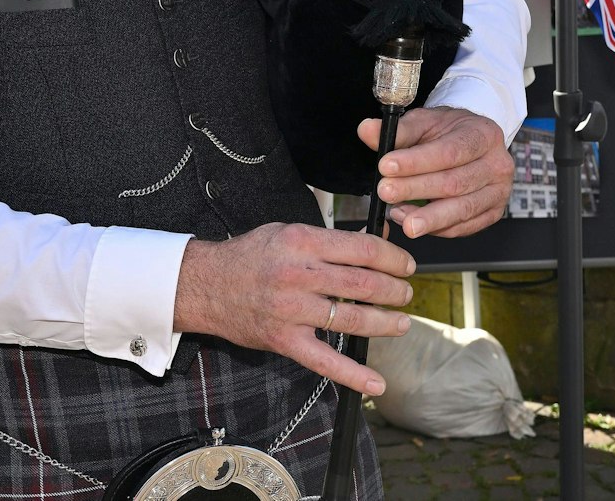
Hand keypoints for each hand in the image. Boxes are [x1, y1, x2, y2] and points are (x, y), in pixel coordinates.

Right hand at [173, 223, 413, 395]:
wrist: (206, 285)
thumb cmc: (251, 255)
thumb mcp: (288, 232)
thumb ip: (330, 239)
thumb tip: (375, 243)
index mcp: (302, 241)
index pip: (362, 248)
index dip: (392, 258)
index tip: (406, 265)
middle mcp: (298, 274)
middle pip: (363, 284)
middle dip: (394, 290)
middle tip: (407, 294)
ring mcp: (291, 310)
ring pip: (351, 319)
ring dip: (385, 323)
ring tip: (401, 323)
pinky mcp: (284, 340)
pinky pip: (325, 361)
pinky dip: (353, 375)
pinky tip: (376, 382)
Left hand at [359, 107, 512, 239]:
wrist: (473, 142)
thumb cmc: (449, 132)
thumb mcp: (425, 122)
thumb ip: (398, 130)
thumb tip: (367, 130)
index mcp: (483, 134)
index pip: (449, 151)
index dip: (416, 162)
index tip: (386, 166)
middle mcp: (497, 164)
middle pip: (454, 183)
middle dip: (415, 189)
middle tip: (385, 191)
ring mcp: (498, 192)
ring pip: (461, 209)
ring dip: (425, 216)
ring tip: (397, 214)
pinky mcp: (492, 213)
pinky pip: (463, 227)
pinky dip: (436, 228)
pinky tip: (412, 220)